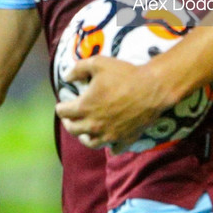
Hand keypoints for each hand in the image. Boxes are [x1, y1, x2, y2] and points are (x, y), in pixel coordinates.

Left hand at [54, 57, 173, 151]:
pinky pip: (114, 149)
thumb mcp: (98, 63)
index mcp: (85, 107)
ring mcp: (110, 134)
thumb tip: (65, 76)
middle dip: (68, 123)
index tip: (61, 106)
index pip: (64, 112)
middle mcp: (94, 124)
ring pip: (91, 143)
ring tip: (84, 133)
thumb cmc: (124, 74)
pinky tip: (109, 141)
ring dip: (84, 137)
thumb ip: (78, 69)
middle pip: (74, 130)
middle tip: (69, 119)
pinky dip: (109, 146)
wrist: (152, 88)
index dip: (60, 108)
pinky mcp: (125, 139)